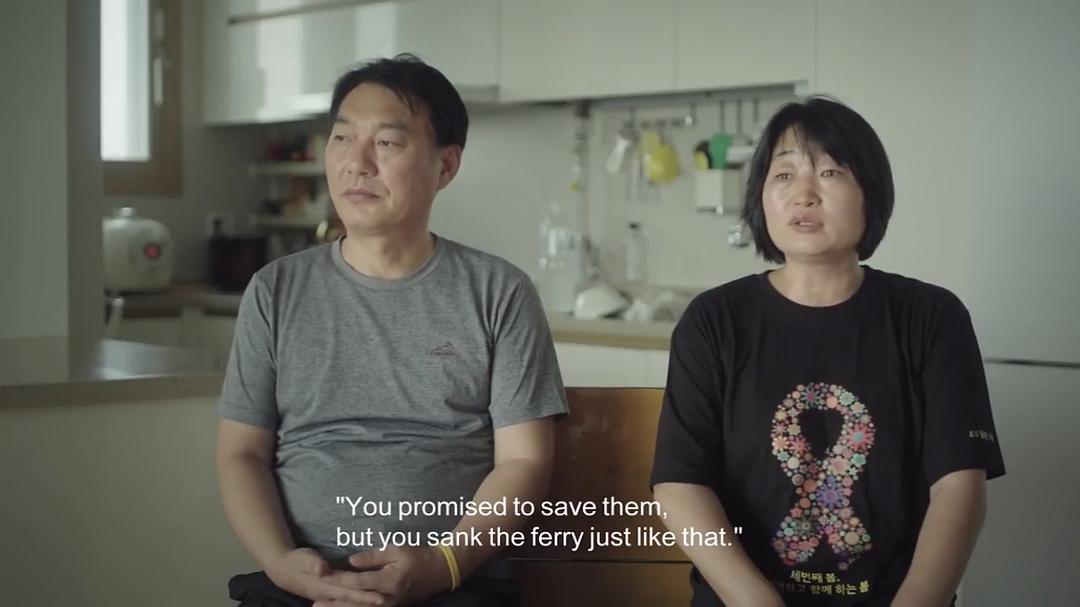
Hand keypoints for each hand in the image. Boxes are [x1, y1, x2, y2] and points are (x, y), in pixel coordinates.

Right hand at [265, 548, 384, 605]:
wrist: (283, 570)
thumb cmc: (296, 561)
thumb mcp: (304, 558)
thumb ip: (313, 564)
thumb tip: (322, 570)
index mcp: (323, 585)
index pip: (346, 591)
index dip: (362, 595)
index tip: (377, 596)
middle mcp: (327, 593)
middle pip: (350, 598)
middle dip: (367, 600)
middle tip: (383, 600)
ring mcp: (328, 594)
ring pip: (348, 601)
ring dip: (362, 602)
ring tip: (379, 602)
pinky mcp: (328, 592)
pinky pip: (344, 598)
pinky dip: (355, 600)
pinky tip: (366, 600)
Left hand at [312, 546, 451, 606]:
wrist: (440, 571)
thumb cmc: (419, 556)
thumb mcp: (396, 550)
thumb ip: (373, 557)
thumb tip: (351, 561)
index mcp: (390, 581)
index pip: (359, 582)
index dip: (340, 580)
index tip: (323, 577)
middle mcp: (388, 598)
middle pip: (357, 603)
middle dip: (335, 603)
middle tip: (315, 602)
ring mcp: (391, 605)